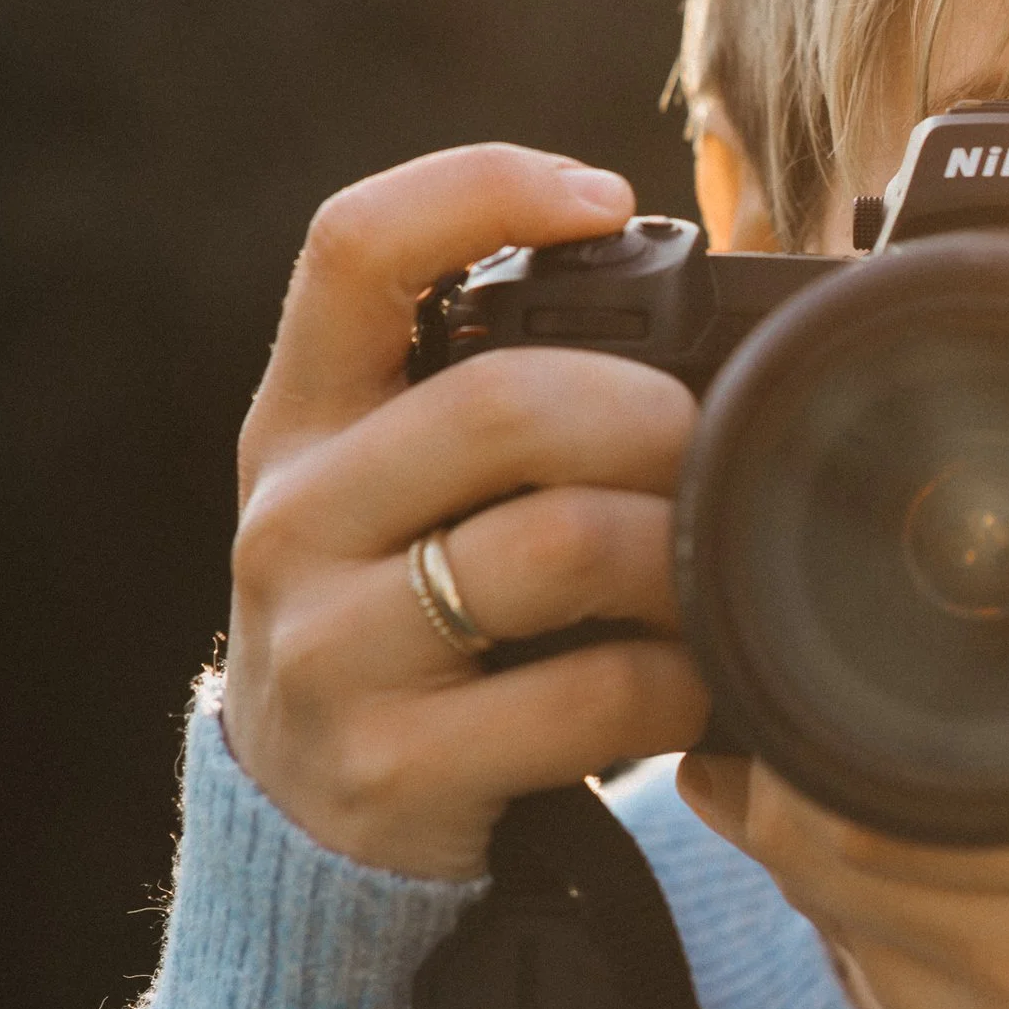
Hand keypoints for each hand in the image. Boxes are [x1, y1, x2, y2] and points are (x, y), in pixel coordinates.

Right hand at [222, 145, 711, 877]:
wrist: (311, 819)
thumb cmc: (403, 613)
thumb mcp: (395, 489)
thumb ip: (488, 397)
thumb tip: (701, 296)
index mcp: (302, 421)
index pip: (352, 249)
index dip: (481, 190)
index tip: (604, 203)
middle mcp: (294, 519)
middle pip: (503, 404)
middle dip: (651, 416)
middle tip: (710, 444)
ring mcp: (331, 648)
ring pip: (558, 545)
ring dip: (679, 551)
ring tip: (714, 567)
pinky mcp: (393, 765)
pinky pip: (589, 696)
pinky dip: (678, 682)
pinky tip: (694, 681)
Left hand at [678, 413, 1008, 1008]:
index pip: (899, 786)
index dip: (822, 713)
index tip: (817, 624)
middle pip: (824, 839)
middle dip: (777, 745)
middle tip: (767, 650)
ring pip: (824, 908)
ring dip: (786, 814)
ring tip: (785, 722)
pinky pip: (863, 974)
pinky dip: (835, 895)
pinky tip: (850, 830)